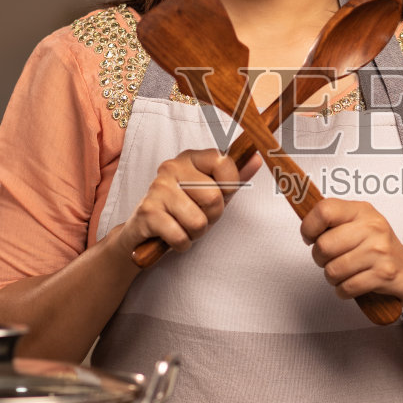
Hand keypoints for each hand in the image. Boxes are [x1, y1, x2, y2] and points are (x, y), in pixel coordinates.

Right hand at [118, 149, 247, 253]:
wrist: (144, 231)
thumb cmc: (183, 210)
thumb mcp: (212, 192)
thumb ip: (234, 178)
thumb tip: (257, 159)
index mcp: (190, 158)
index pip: (222, 161)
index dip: (230, 185)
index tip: (221, 195)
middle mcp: (172, 167)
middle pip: (214, 198)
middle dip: (211, 217)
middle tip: (197, 216)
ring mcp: (157, 189)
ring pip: (198, 221)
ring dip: (195, 233)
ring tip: (183, 225)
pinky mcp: (148, 213)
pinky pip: (180, 237)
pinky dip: (182, 244)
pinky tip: (172, 236)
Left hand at [301, 198, 402, 304]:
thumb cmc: (376, 247)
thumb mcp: (358, 224)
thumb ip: (332, 221)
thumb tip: (305, 227)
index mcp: (362, 211)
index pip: (324, 210)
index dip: (309, 227)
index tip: (310, 237)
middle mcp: (373, 227)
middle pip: (324, 245)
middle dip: (320, 258)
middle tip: (330, 259)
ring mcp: (379, 251)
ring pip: (333, 270)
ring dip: (333, 277)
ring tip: (344, 272)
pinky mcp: (383, 274)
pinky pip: (346, 287)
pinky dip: (343, 290)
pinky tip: (352, 283)